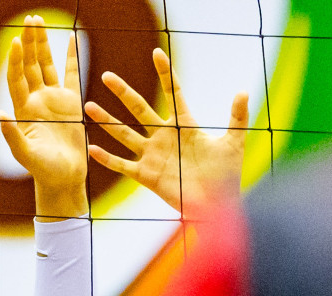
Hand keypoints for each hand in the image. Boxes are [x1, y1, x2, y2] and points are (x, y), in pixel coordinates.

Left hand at [0, 15, 87, 220]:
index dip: (15, 60)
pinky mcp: (71, 102)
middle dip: (29, 42)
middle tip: (29, 19)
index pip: (17, 79)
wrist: (63, 178)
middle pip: (30, 65)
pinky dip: (71, 56)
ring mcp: (53, 99)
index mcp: (24, 110)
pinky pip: (71, 74)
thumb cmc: (43, 170)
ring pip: (46, 65)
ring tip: (38, 21)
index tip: (15, 41)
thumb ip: (13, 135)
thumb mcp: (25, 154)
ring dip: (42, 44)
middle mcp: (37, 101)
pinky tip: (70, 38)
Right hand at [86, 48, 248, 211]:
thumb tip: (243, 91)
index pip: (173, 93)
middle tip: (107, 76)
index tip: (157, 53)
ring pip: (124, 134)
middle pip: (139, 109)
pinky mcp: (146, 175)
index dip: (165, 73)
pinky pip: (123, 165)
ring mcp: (153, 156)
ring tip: (88, 106)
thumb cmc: (227, 175)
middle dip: (123, 92)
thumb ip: (237, 117)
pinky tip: (92, 149)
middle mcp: (164, 137)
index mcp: (185, 125)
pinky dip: (107, 159)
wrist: (217, 205)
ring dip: (106, 121)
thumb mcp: (234, 143)